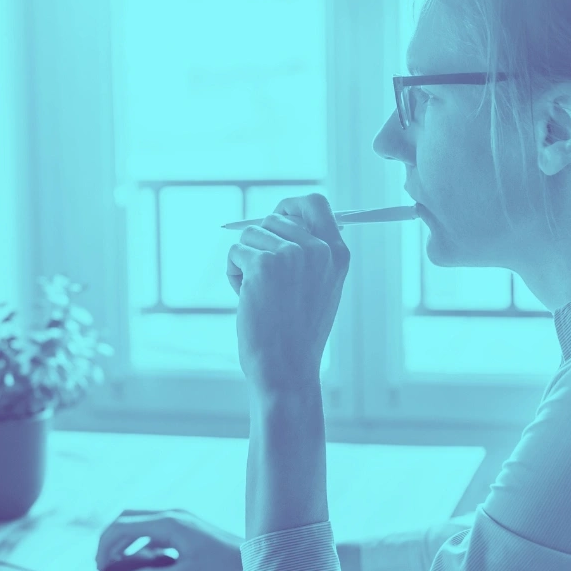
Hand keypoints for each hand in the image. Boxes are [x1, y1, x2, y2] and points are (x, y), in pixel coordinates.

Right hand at [95, 509, 243, 570]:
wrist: (251, 561)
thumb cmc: (221, 569)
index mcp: (168, 523)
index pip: (123, 525)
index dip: (105, 544)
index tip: (99, 565)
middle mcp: (171, 515)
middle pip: (128, 518)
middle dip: (111, 539)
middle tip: (103, 563)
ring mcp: (179, 518)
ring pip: (140, 522)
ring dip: (125, 540)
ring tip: (118, 564)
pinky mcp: (185, 526)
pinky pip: (154, 529)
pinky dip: (141, 543)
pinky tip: (143, 562)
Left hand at [225, 193, 349, 394]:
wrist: (286, 368)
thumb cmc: (298, 334)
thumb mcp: (320, 288)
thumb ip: (310, 253)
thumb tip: (281, 219)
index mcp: (337, 254)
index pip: (314, 203)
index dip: (290, 206)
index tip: (276, 217)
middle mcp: (318, 249)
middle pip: (273, 219)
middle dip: (260, 245)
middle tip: (266, 282)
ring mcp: (291, 255)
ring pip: (250, 235)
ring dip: (246, 262)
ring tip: (259, 295)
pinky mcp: (263, 265)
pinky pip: (235, 252)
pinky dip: (233, 274)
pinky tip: (246, 300)